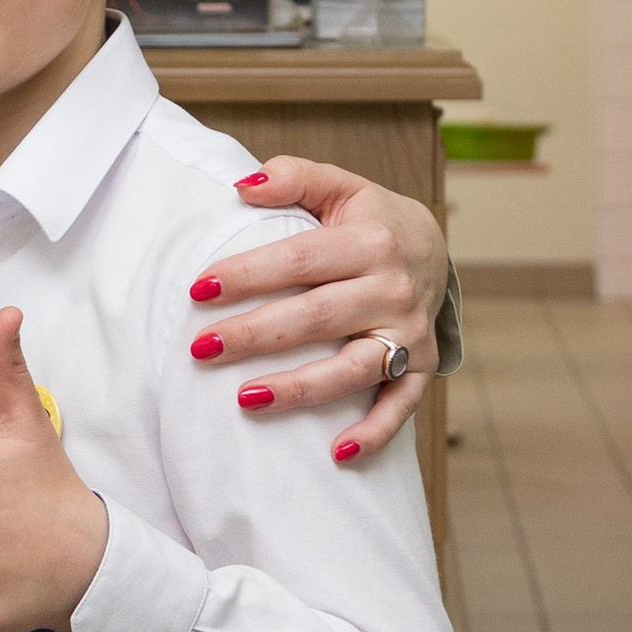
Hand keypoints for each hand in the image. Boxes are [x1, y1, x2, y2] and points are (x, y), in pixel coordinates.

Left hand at [184, 160, 444, 461]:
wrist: (434, 247)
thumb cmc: (367, 219)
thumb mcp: (339, 186)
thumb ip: (293, 178)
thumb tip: (241, 186)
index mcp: (370, 240)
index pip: (299, 259)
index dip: (247, 274)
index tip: (197, 290)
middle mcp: (393, 289)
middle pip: (317, 317)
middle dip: (256, 334)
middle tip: (201, 349)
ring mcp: (408, 333)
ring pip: (354, 368)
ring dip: (301, 388)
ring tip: (246, 399)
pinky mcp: (420, 367)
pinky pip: (400, 406)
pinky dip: (375, 433)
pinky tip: (336, 453)